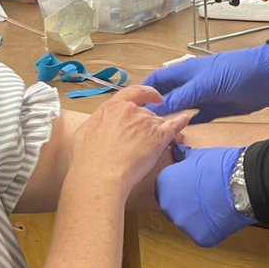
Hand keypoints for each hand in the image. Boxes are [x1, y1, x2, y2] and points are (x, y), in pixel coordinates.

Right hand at [70, 86, 188, 194]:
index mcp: (112, 107)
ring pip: (158, 122)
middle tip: (143, 138)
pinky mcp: (158, 138)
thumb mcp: (84, 133)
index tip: (153, 97)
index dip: (146, 93)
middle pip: (146, 112)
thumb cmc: (88, 160)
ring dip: (157, 131)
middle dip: (147, 124)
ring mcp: (146, 123)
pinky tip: (184, 120)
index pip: (133, 92)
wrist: (100, 175)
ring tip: (152, 146)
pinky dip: (180, 123)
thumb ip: (96, 123)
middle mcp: (130, 111)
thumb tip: (98, 124)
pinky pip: (174, 127)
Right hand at [143, 45, 268, 122]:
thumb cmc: (235, 72)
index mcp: (185, 71)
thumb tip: (156, 109)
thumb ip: (181, 97)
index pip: (157, 79)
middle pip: (167, 96)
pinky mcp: (216, 109)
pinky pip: (197, 118)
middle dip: (155, 108)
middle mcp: (191, 83)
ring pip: (181, 108)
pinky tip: (179, 135)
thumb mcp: (204, 85)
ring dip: (171, 119)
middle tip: (143, 127)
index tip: (133, 108)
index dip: (144, 91)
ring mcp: (203, 96)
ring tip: (157, 134)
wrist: (267, 78)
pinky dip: (188, 125)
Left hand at [155, 145, 252, 246]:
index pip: (165, 189)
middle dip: (185, 204)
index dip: (180, 188)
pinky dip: (210, 228)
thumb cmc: (220, 166)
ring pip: (187, 222)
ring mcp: (182, 224)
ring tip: (214, 206)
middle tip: (204, 196)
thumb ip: (183, 157)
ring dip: (197, 217)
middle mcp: (167, 206)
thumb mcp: (198, 155)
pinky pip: (201, 234)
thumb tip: (178, 153)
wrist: (242, 183)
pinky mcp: (198, 237)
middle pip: (173, 208)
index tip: (191, 186)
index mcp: (164, 184)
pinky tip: (221, 216)